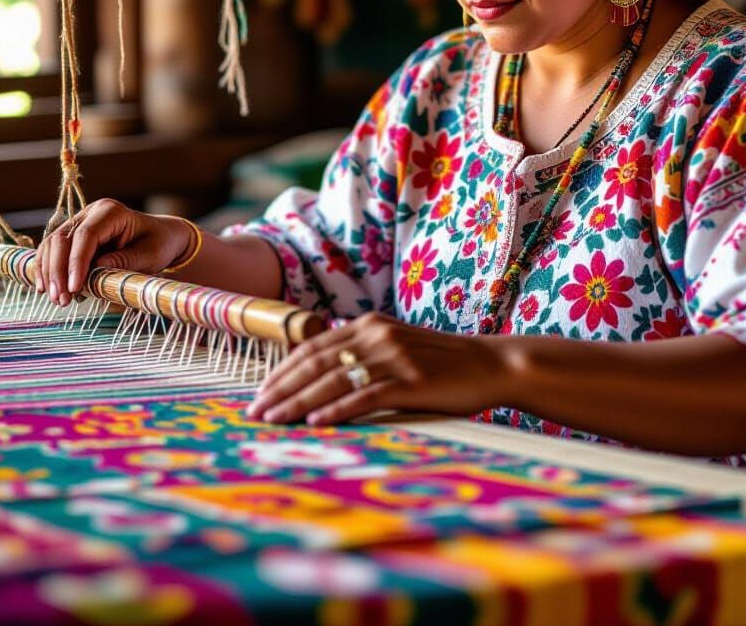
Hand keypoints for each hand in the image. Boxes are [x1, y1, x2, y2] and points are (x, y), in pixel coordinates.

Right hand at [33, 198, 194, 307]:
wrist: (161, 237)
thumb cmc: (159, 244)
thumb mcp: (150, 255)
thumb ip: (125, 261)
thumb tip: (94, 269)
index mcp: (112, 212)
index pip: (86, 235)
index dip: (76, 262)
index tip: (74, 288)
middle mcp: (91, 213)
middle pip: (62, 239)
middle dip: (58, 271)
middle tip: (61, 300)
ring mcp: (79, 222)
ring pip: (52, 245)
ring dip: (49, 273)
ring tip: (58, 300)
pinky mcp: (73, 237)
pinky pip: (52, 252)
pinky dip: (48, 271)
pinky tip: (48, 291)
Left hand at [246, 312, 505, 424]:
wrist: (490, 364)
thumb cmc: (442, 362)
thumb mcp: (397, 346)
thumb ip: (363, 353)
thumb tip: (323, 375)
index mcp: (369, 325)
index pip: (313, 348)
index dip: (283, 372)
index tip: (260, 394)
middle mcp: (376, 335)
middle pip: (316, 363)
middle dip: (281, 389)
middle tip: (255, 413)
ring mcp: (394, 357)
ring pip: (333, 380)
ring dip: (298, 402)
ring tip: (274, 420)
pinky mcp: (410, 381)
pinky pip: (365, 396)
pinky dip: (338, 409)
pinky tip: (317, 421)